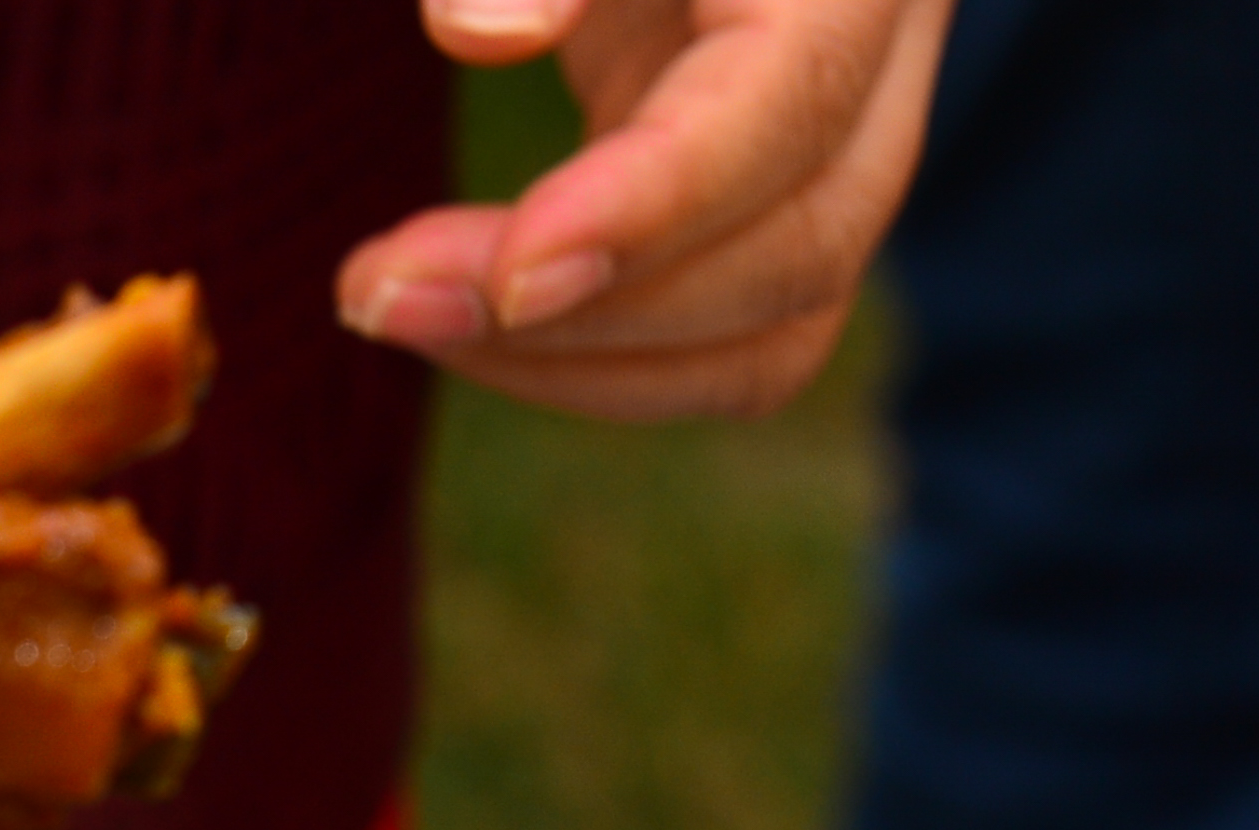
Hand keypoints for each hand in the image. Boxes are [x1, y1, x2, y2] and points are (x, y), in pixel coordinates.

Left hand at [338, 0, 950, 419]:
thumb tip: (483, 34)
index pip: (790, 98)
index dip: (653, 202)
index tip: (505, 271)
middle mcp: (880, 54)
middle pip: (800, 245)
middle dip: (588, 310)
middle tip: (378, 293)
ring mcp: (839, 143)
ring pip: (775, 331)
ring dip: (577, 363)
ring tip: (394, 309)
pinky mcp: (769, 202)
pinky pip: (726, 347)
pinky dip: (593, 367)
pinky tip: (459, 322)